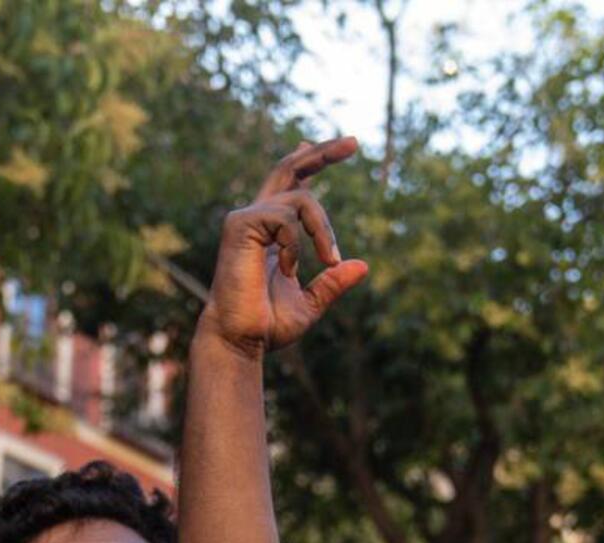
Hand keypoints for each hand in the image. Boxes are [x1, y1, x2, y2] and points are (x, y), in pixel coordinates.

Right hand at [199, 138, 370, 357]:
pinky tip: (287, 269)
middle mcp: (257, 218)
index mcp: (271, 233)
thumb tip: (363, 266)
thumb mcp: (310, 303)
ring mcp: (246, 218)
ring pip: (302, 199)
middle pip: (290, 167)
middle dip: (323, 152)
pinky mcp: (240, 224)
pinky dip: (296, 245)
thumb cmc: (267, 326)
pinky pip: (286, 219)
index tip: (342, 147)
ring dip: (323, 230)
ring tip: (327, 260)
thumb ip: (332, 283)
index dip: (312, 162)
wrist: (240, 339)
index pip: (292, 185)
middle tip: (355, 142)